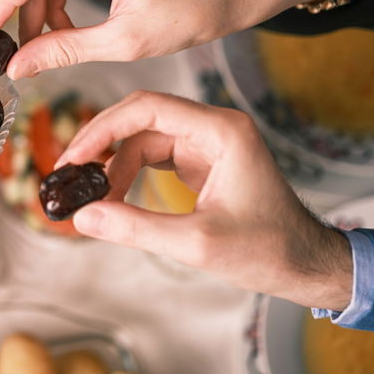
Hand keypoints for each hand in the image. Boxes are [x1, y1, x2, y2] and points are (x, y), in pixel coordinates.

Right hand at [57, 91, 352, 309]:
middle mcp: (214, 128)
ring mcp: (208, 142)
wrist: (304, 264)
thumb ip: (135, 227)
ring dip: (114, 164)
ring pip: (144, 138)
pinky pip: (154, 155)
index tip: (74, 155)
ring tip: (92, 196)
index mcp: (222, 132)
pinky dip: (129, 172)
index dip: (104, 128)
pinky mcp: (202, 160)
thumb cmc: (266, 250)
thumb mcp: (195, 243)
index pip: (148, 108)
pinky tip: (113, 193)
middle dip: (102, 144)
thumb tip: (83, 216)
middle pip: (141, 119)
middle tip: (70, 174)